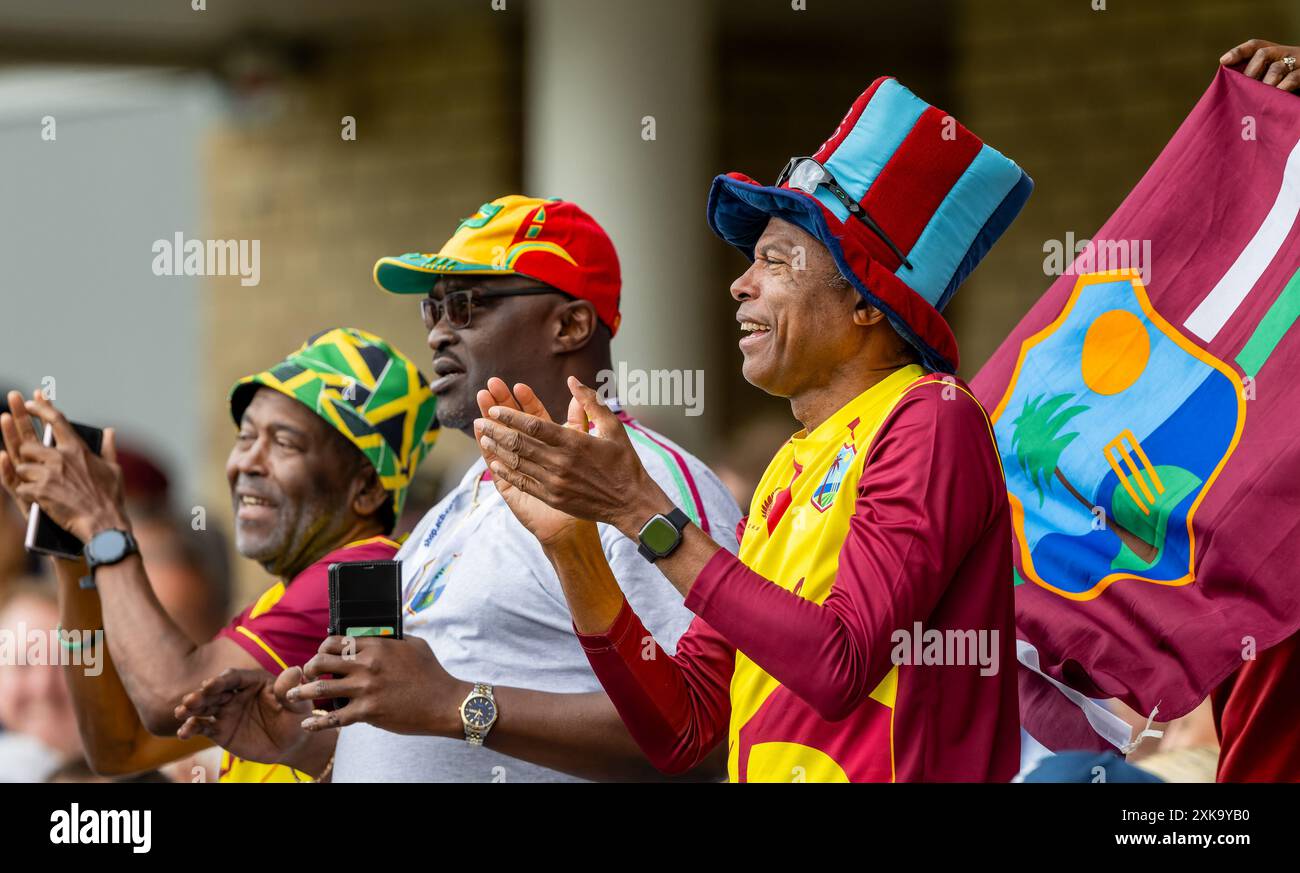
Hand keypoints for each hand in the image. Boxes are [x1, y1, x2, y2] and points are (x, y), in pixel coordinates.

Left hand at [0, 389, 127, 541]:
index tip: (32, 400)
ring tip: (41, 488)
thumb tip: (110, 431)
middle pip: (28, 444)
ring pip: (21, 467)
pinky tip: (40, 502)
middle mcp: (60, 457)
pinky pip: (21, 487)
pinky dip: (28, 494)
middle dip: (27, 455)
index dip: (41, 407)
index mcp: (78, 449)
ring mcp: (48, 474)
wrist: (104, 525)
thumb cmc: (111, 499)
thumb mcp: (114, 470)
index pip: (56, 420)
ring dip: (27, 477)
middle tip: (34, 466)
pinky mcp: (39, 492)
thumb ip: (108, 448)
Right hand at [175, 667, 312, 765]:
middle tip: (190, 700)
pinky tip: (184, 732)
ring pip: (204, 707)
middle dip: (201, 694)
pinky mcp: (219, 730)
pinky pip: (203, 727)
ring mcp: (225, 711)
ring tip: (181, 713)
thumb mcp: (297, 704)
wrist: (292, 743)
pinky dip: (191, 728)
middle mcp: (235, 694)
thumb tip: (296, 671)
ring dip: (191, 709)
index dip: (222, 680)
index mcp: (253, 681)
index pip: (234, 677)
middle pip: (214, 691)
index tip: (211, 684)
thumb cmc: (296, 717)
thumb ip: (290, 690)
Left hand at [290, 635, 469, 736]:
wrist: (443, 702)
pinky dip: (317, 723)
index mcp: (377, 645)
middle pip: (322, 661)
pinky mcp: (367, 712)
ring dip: (302, 692)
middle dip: (309, 667)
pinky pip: (334, 718)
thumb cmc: (432, 673)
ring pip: (321, 688)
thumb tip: (380, 634)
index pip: (338, 641)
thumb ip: (393, 639)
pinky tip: (308, 725)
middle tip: (306, 673)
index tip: (321, 654)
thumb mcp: (414, 644)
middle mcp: (367, 665)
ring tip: (292, 696)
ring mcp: (365, 689)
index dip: (323, 647)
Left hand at [475, 376, 672, 539]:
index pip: (534, 425)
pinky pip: (524, 483)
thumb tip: (572, 381)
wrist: (631, 503)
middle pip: (520, 443)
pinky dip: (507, 472)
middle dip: (497, 430)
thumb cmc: (624, 463)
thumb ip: (591, 402)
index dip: (511, 416)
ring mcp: (555, 482)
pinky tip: (495, 464)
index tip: (495, 408)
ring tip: (483, 438)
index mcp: (574, 443)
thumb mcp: (613, 427)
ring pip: (518, 462)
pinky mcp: (553, 498)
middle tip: (480, 420)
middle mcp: (561, 463)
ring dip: (498, 450)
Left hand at [1221, 39, 1299, 90]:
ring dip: (1264, 84)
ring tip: (1257, 97)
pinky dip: (1281, 88)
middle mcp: (1288, 54)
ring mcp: (1299, 63)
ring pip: (1276, 68)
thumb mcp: (1272, 80)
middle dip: (1249, 73)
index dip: (1239, 51)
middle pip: (1263, 54)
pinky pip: (1292, 79)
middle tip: (1243, 89)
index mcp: (1277, 54)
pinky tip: (1274, 96)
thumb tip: (1229, 85)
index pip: (1256, 46)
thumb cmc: (1289, 89)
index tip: (1223, 61)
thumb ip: (1256, 79)